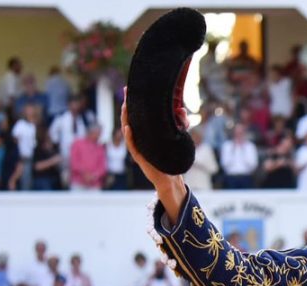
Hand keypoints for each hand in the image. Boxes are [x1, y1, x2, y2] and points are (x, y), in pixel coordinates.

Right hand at [121, 89, 186, 219]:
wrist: (170, 176)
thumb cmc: (171, 155)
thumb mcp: (178, 136)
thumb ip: (181, 122)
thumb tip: (182, 110)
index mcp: (146, 131)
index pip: (138, 113)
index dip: (134, 101)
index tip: (131, 88)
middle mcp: (139, 137)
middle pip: (130, 118)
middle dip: (127, 104)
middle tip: (126, 91)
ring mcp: (138, 146)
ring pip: (128, 130)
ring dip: (126, 118)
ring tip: (125, 106)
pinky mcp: (139, 156)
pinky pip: (132, 145)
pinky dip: (130, 136)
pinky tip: (128, 127)